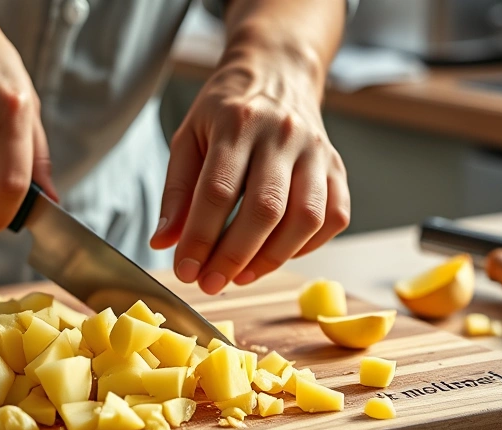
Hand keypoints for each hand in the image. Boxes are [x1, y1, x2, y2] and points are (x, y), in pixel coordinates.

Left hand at [150, 44, 349, 294]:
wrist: (278, 73)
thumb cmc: (226, 111)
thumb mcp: (188, 138)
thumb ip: (176, 192)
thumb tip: (163, 242)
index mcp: (238, 123)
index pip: (218, 191)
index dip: (200, 238)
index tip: (185, 270)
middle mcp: (283, 135)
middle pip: (265, 208)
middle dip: (234, 256)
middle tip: (210, 284)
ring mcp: (316, 151)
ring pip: (306, 218)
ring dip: (272, 258)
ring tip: (240, 276)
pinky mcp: (338, 168)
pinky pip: (333, 218)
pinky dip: (306, 247)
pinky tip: (276, 254)